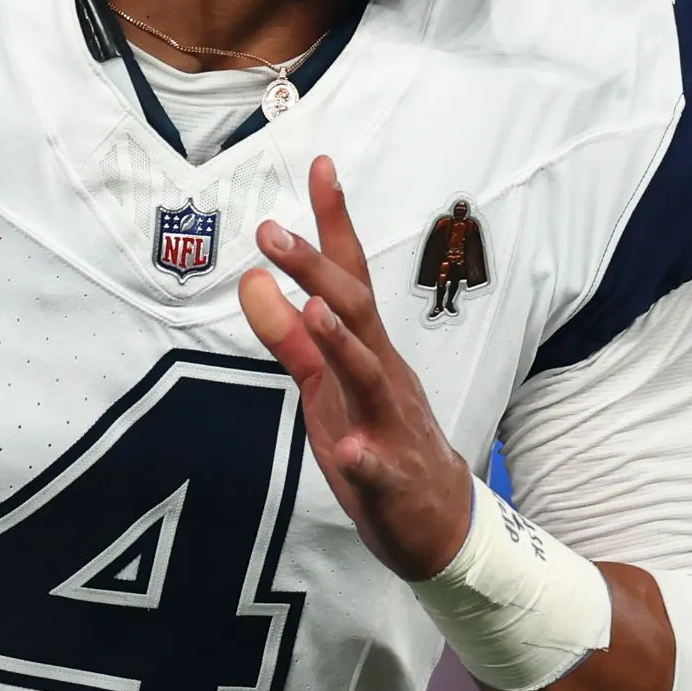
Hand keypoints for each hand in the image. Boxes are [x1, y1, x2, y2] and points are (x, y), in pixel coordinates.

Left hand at [239, 156, 476, 579]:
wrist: (438, 524)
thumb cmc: (380, 445)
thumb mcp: (325, 390)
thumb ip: (290, 338)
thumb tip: (253, 280)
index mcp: (367, 351)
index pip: (350, 277)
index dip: (333, 224)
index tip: (319, 166)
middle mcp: (384, 376)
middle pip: (357, 312)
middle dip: (317, 270)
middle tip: (272, 232)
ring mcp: (392, 426)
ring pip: (371, 378)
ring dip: (343, 345)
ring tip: (314, 313)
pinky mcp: (392, 481)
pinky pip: (382, 469)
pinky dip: (369, 459)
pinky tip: (354, 455)